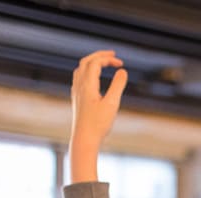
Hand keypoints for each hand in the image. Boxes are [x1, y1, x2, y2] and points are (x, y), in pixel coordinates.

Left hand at [70, 50, 127, 182]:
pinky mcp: (77, 99)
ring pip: (80, 69)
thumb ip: (118, 86)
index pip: (95, 63)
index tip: (121, 64)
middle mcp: (79, 85)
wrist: (84, 139)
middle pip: (86, 62)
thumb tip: (123, 71)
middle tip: (113, 55)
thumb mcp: (112, 104)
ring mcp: (76, 92)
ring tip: (103, 63)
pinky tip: (94, 78)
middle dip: (99, 56)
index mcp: (87, 84)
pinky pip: (79, 78)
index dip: (108, 59)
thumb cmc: (98, 124)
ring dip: (92, 62)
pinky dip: (88, 71)